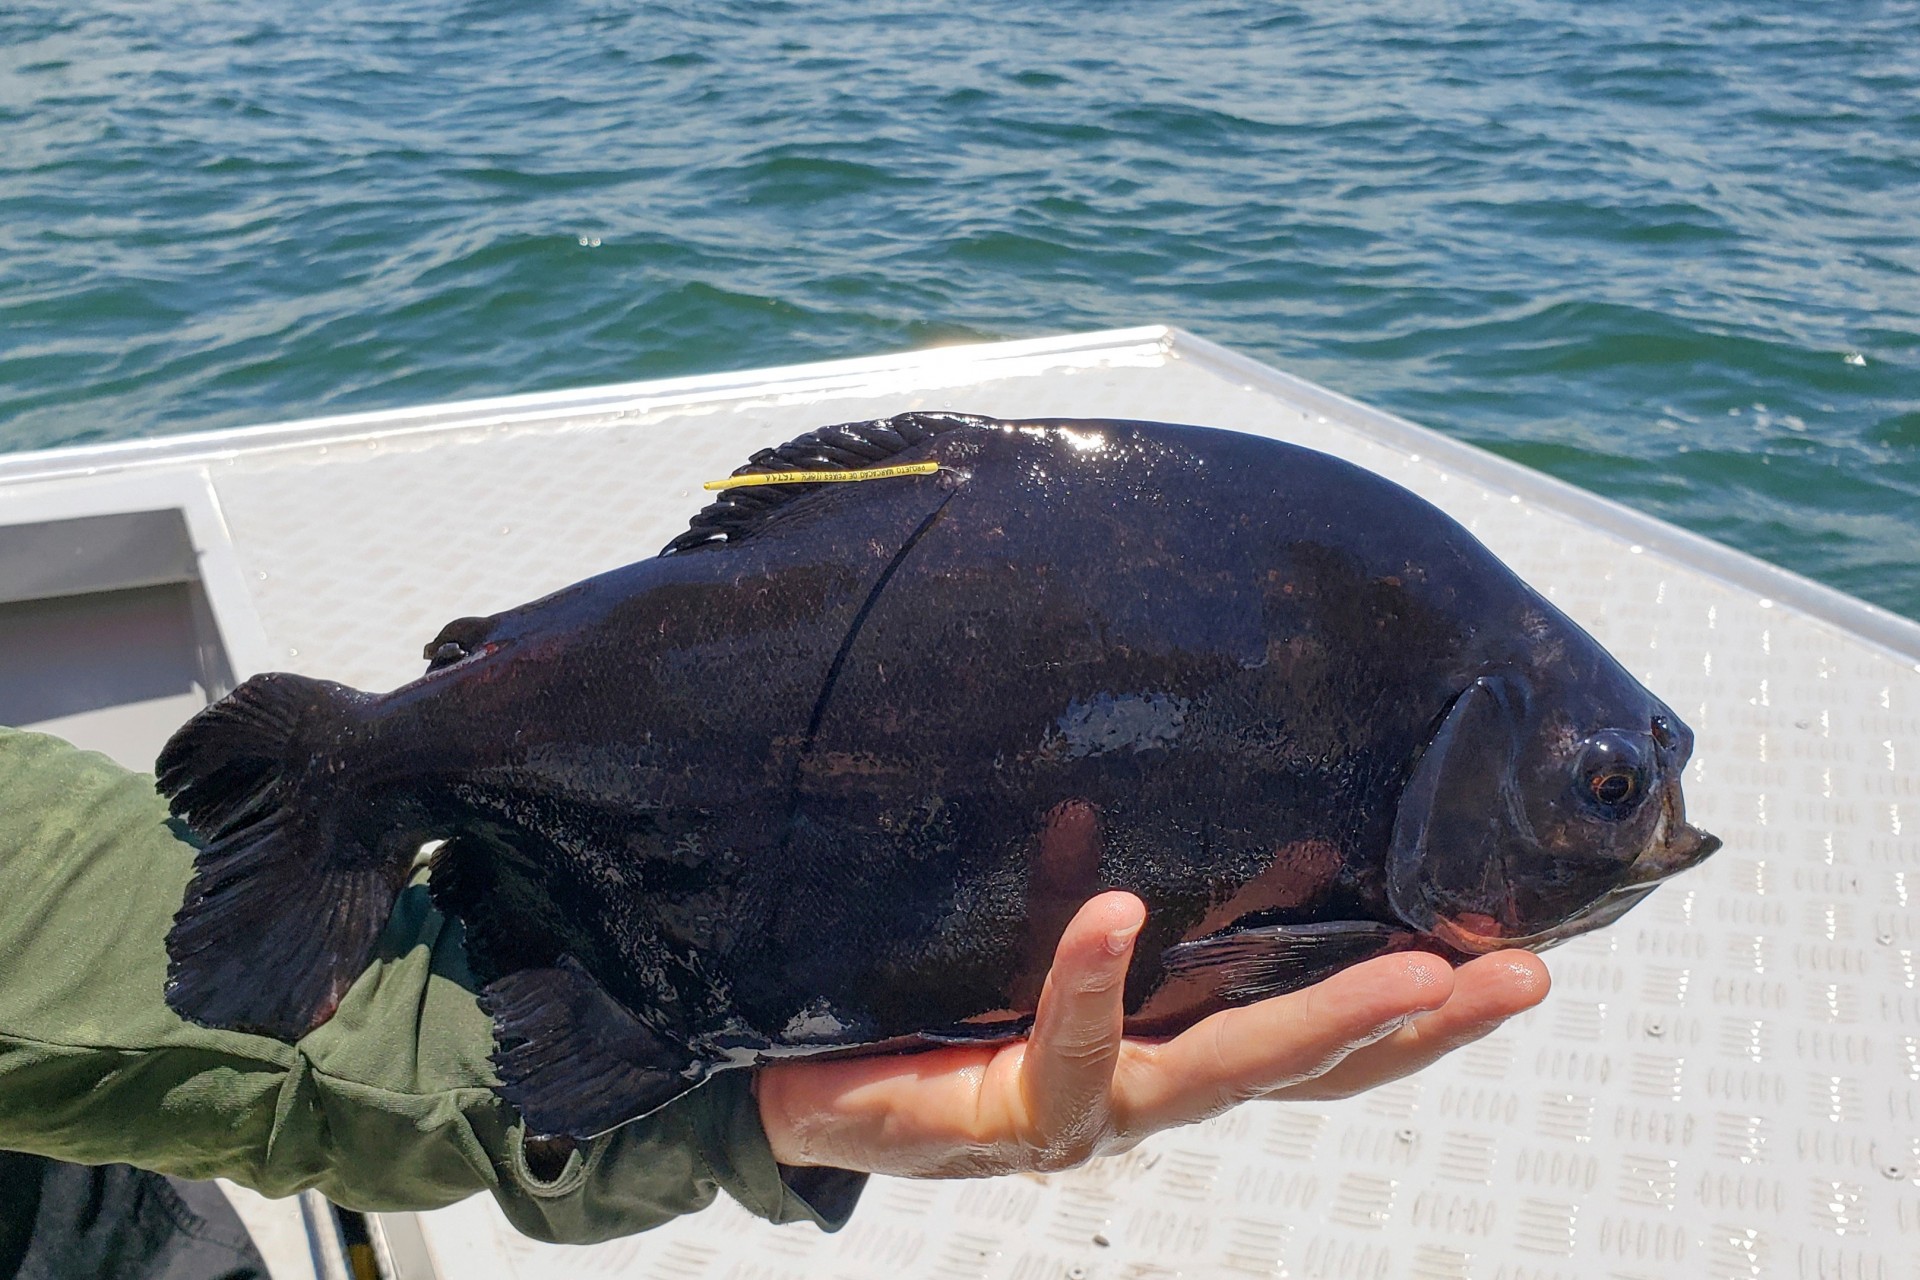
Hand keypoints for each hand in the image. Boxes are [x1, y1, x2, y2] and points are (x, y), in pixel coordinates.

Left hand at [755, 892, 1548, 1177]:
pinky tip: (1119, 911)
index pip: (1315, 1047)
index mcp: (1167, 1058)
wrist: (810, 1093)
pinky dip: (1094, 976)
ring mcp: (1098, 1118)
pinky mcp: (1019, 1118)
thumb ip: (1070, 892)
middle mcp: (1154, 1099)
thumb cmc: (923, 1023)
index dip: (1416, 1021)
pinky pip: (1071, 1048)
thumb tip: (1113, 803)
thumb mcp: (1020, 945)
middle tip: (1517, 975)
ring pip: (1228, 1076)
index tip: (1510, 961)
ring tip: (1409, 968)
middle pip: (1310, 1071)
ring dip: (1321, 1021)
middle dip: (1420, 1026)